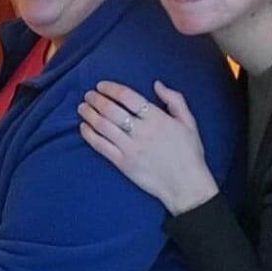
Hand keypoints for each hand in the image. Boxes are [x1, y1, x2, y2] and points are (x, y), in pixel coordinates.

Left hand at [78, 80, 218, 215]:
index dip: (111, 88)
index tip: (101, 85)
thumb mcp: (189, 122)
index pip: (128, 97)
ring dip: (89, 114)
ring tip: (82, 107)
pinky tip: (83, 127)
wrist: (187, 187)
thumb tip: (157, 83)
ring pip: (103, 126)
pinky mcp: (123, 164)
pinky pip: (101, 146)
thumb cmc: (189, 153)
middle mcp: (142, 132)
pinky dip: (89, 135)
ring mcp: (131, 149)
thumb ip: (174, 99)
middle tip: (88, 95)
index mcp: (157, 119)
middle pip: (111, 110)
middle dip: (96, 99)